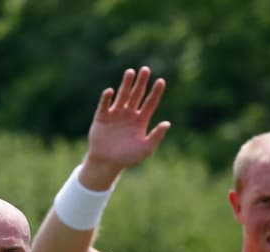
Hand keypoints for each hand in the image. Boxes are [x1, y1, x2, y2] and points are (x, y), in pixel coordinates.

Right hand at [82, 67, 170, 183]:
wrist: (106, 163)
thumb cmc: (127, 158)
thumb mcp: (145, 149)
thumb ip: (156, 136)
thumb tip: (167, 123)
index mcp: (140, 121)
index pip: (150, 103)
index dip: (156, 92)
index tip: (161, 81)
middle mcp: (129, 114)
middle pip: (137, 95)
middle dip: (141, 82)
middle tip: (145, 70)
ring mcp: (115, 114)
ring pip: (122, 95)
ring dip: (126, 84)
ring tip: (130, 72)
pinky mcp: (102, 117)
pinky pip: (104, 105)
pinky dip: (107, 98)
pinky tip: (110, 91)